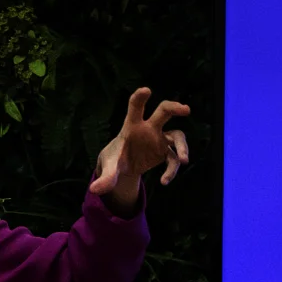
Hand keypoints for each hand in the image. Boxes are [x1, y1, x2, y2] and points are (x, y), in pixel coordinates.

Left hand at [92, 87, 191, 215]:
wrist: (123, 167)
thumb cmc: (115, 159)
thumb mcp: (109, 167)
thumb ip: (105, 177)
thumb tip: (94, 190)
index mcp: (132, 125)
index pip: (135, 107)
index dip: (139, 98)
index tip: (146, 90)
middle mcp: (149, 128)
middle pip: (164, 111)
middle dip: (174, 107)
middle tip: (186, 109)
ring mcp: (160, 139)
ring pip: (177, 136)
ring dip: (182, 147)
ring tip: (182, 161)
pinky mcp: (165, 152)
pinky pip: (173, 159)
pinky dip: (171, 171)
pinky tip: (164, 182)